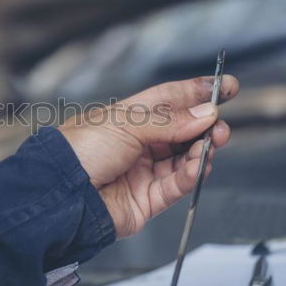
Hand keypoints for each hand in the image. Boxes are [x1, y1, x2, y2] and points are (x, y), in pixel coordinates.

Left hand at [59, 75, 238, 237]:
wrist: (60, 194)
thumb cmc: (77, 152)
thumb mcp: (125, 124)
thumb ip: (169, 121)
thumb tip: (204, 112)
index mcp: (128, 118)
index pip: (169, 100)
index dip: (196, 93)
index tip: (225, 86)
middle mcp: (137, 144)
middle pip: (182, 132)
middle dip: (204, 126)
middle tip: (220, 125)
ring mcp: (142, 171)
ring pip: (184, 159)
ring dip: (202, 151)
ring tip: (211, 144)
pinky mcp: (147, 199)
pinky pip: (177, 184)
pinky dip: (192, 174)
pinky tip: (199, 165)